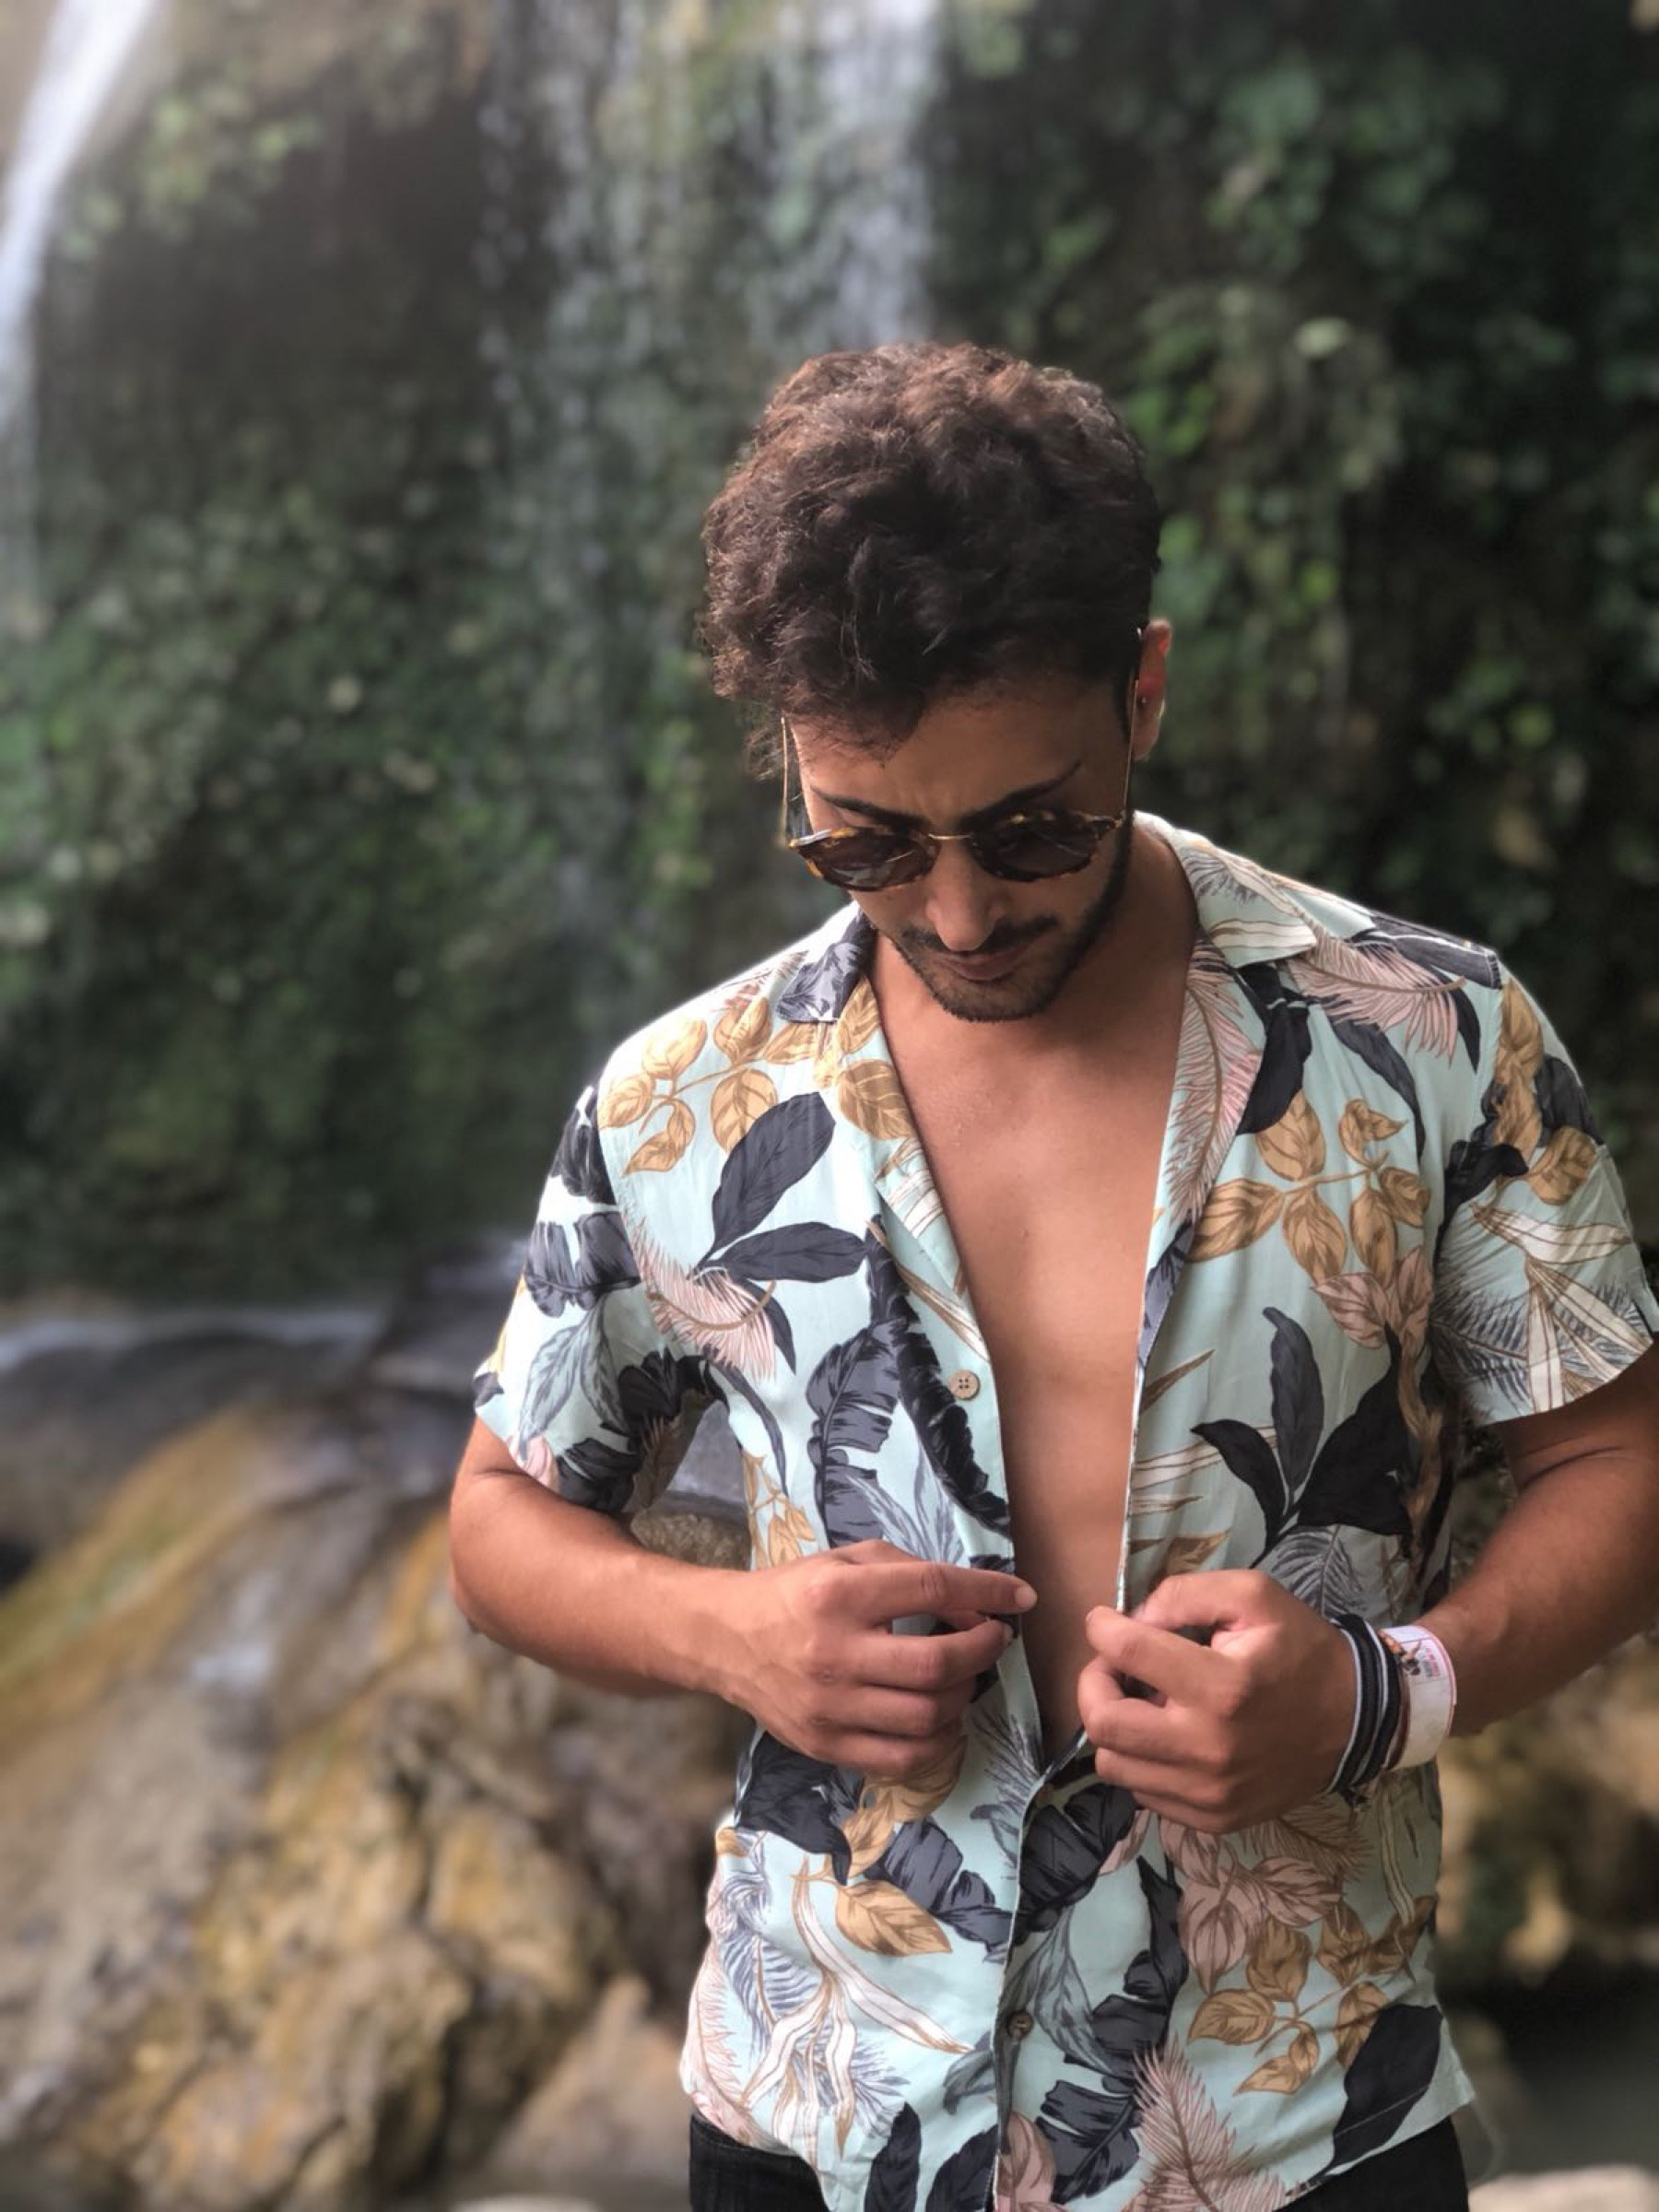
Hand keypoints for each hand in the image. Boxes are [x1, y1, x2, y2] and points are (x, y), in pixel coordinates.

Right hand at [723, 1538, 1035, 1779]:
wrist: (724, 1639)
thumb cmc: (794, 1593)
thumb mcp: (846, 1561)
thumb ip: (910, 1573)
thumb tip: (975, 1605)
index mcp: (839, 1594)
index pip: (931, 1590)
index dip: (986, 1594)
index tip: (1020, 1598)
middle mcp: (834, 1652)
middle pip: (935, 1664)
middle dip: (982, 1652)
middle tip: (993, 1641)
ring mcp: (829, 1707)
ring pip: (926, 1716)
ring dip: (963, 1696)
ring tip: (964, 1677)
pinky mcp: (825, 1745)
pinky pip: (901, 1758)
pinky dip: (937, 1742)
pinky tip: (942, 1718)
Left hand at [1077, 1570, 1353, 1831]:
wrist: (1356, 1720)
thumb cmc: (1300, 1650)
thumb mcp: (1254, 1596)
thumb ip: (1185, 1594)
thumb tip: (1133, 1619)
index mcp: (1222, 1687)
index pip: (1126, 1653)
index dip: (1102, 1628)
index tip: (1105, 1622)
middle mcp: (1210, 1749)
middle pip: (1103, 1723)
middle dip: (1094, 1684)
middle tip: (1114, 1666)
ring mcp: (1211, 1793)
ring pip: (1113, 1765)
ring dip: (1114, 1726)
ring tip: (1143, 1702)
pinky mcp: (1214, 1819)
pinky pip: (1144, 1793)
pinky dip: (1141, 1761)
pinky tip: (1167, 1735)